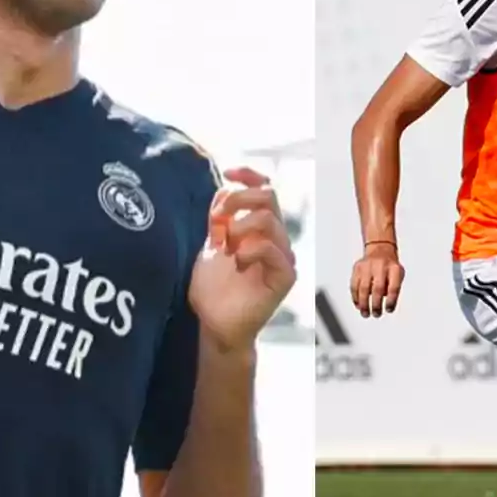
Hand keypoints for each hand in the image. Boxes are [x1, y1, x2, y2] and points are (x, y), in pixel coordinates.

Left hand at [189, 167, 296, 351]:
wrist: (214, 323)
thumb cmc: (213, 287)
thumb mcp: (210, 244)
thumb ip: (219, 217)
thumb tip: (224, 189)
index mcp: (258, 226)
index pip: (264, 188)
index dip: (248, 175)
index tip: (227, 172)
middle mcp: (275, 237)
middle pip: (269, 195)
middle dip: (238, 199)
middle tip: (216, 220)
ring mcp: (282, 256)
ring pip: (270, 219)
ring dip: (240, 227)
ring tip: (224, 246)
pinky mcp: (285, 276)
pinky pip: (273, 250)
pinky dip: (250, 250)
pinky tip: (236, 262)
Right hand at [350, 241, 404, 317]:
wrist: (380, 249)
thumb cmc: (390, 267)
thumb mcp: (398, 275)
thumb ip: (394, 288)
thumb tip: (387, 305)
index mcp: (394, 268)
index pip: (394, 287)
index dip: (391, 300)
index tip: (388, 309)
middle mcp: (380, 266)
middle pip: (377, 288)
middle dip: (376, 304)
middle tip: (376, 314)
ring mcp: (367, 266)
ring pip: (363, 288)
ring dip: (364, 303)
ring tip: (366, 313)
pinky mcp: (357, 268)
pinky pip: (354, 285)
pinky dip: (355, 297)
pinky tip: (358, 305)